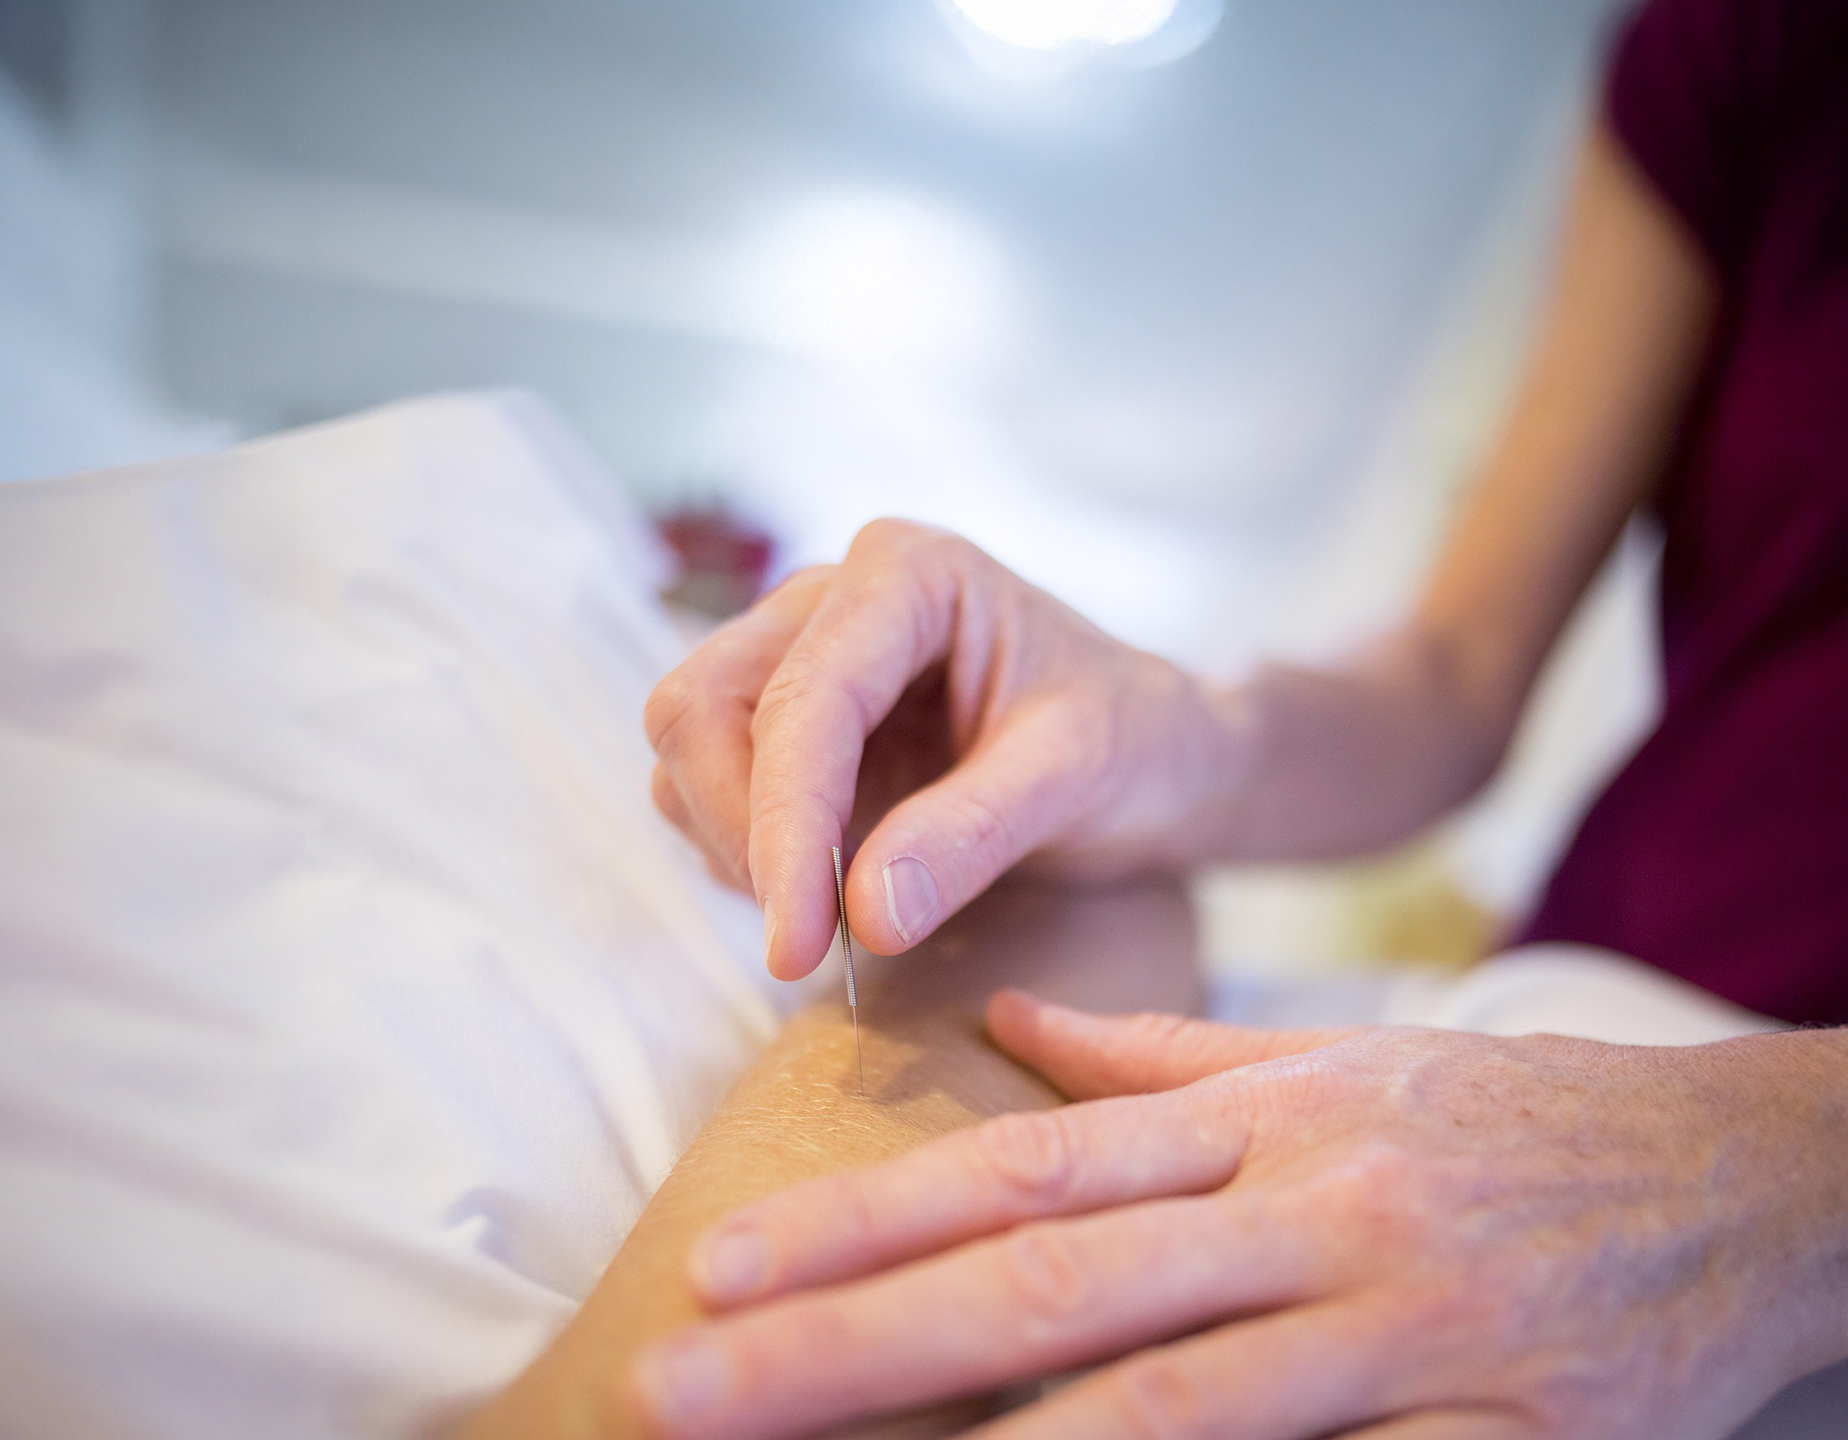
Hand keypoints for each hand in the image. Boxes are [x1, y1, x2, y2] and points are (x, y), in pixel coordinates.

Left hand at [630, 995, 1847, 1438]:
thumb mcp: (1336, 1063)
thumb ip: (1160, 1053)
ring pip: (1157, 1399)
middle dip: (848, 1341)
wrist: (1747, 1180)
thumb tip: (1009, 1028)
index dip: (862, 1220)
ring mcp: (1393, 1327)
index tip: (724, 1272)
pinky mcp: (1486, 1432)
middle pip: (1042, 1283)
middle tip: (687, 1382)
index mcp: (1258, 1116)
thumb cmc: (1515, 1123)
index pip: (1021, 1171)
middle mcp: (1302, 1208)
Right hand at [644, 520, 1237, 977]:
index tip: (797, 946)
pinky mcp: (786, 719)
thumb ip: (971, 837)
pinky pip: (710, 789)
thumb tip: (865, 918)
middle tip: (810, 941)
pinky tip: (830, 887)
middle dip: (741, 831)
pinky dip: (747, 854)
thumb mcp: (1076, 781)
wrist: (1157, 753)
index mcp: (906, 574)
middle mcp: (830, 597)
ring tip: (837, 913)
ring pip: (688, 750)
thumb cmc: (1135, 743)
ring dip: (738, 847)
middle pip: (699, 707)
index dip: (784, 827)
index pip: (801, 702)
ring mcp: (797, 654)